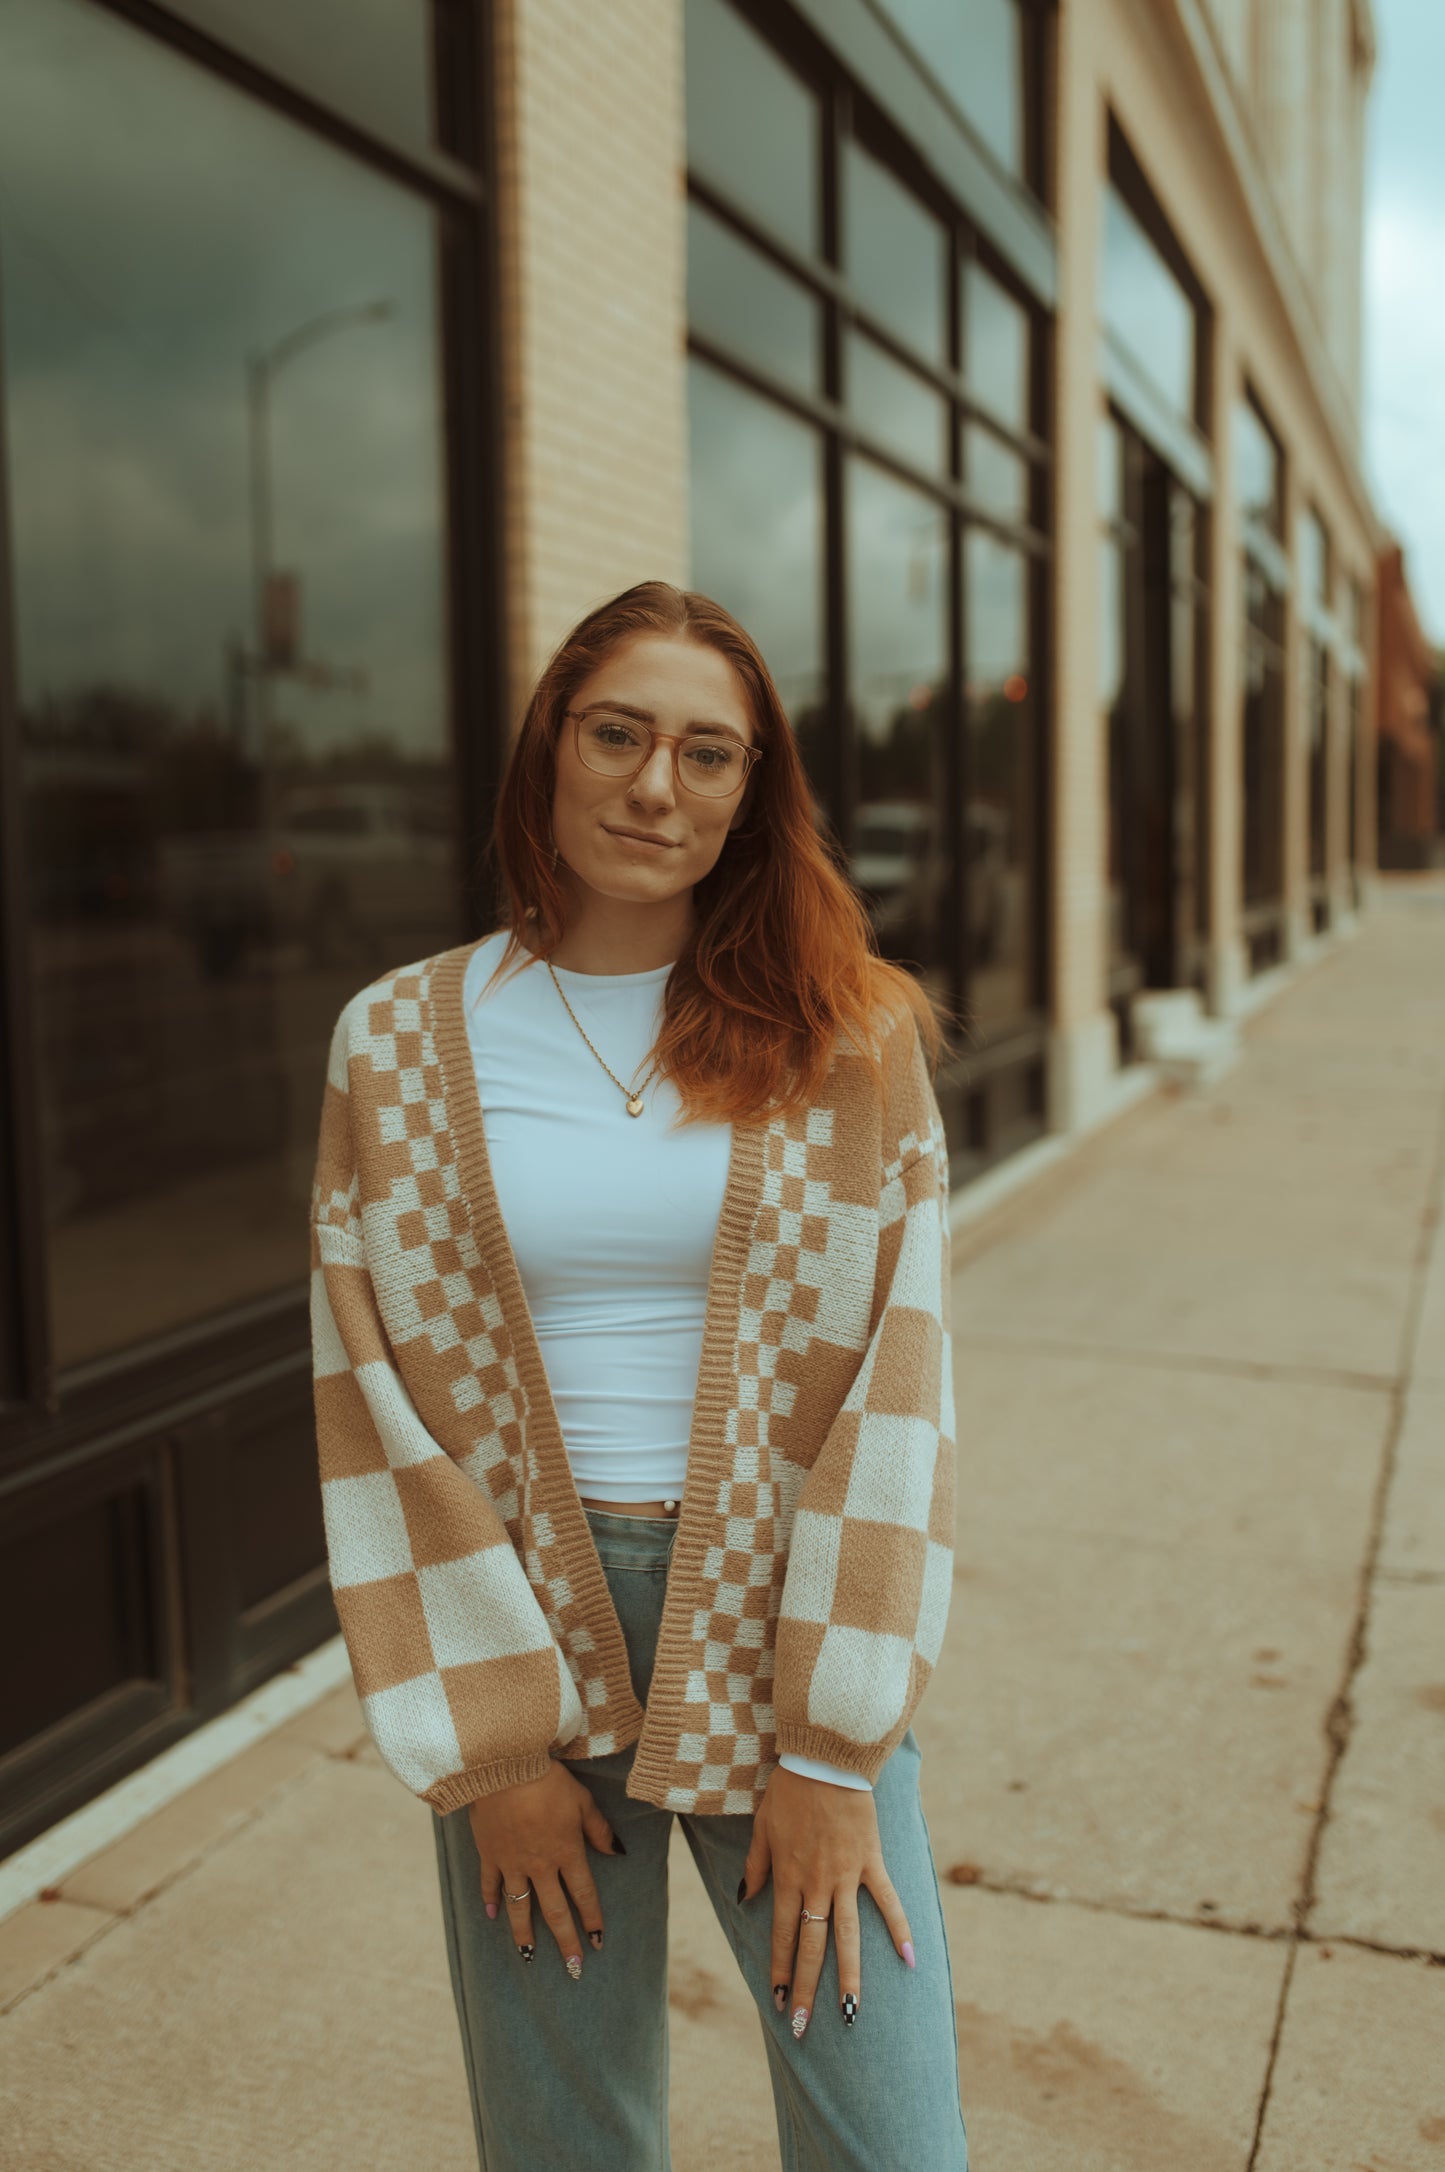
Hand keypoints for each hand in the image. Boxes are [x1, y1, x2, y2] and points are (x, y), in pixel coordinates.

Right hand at [465, 1759, 622, 1977]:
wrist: (505, 1766)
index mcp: (566, 1852)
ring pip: (520, 1907)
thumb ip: (598, 1829)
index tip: (599, 1942)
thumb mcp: (582, 1800)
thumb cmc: (548, 1779)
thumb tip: (617, 1853)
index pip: (584, 1895)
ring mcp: (512, 1862)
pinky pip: (489, 1884)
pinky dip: (490, 1900)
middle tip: (573, 1968)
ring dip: (524, 1934)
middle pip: (555, 1911)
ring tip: (529, 1957)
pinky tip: (491, 1916)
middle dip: (566, 1942)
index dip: (593, 1920)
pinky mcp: (489, 1854)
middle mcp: (540, 1865)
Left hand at [740, 1765, 913, 2039]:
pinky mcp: (870, 1862)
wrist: (825, 1760)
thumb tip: (745, 1896)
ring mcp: (845, 1876)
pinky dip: (899, 1929)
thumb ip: (756, 1864)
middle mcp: (815, 1884)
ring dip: (849, 1977)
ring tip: (851, 2014)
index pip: (782, 1934)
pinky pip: (886, 1901)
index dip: (781, 1969)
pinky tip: (909, 1960)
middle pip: (812, 1946)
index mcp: (787, 1876)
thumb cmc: (789, 1791)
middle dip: (807, 1988)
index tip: (779, 2001)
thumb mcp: (762, 1826)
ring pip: (847, 1935)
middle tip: (803, 2026)